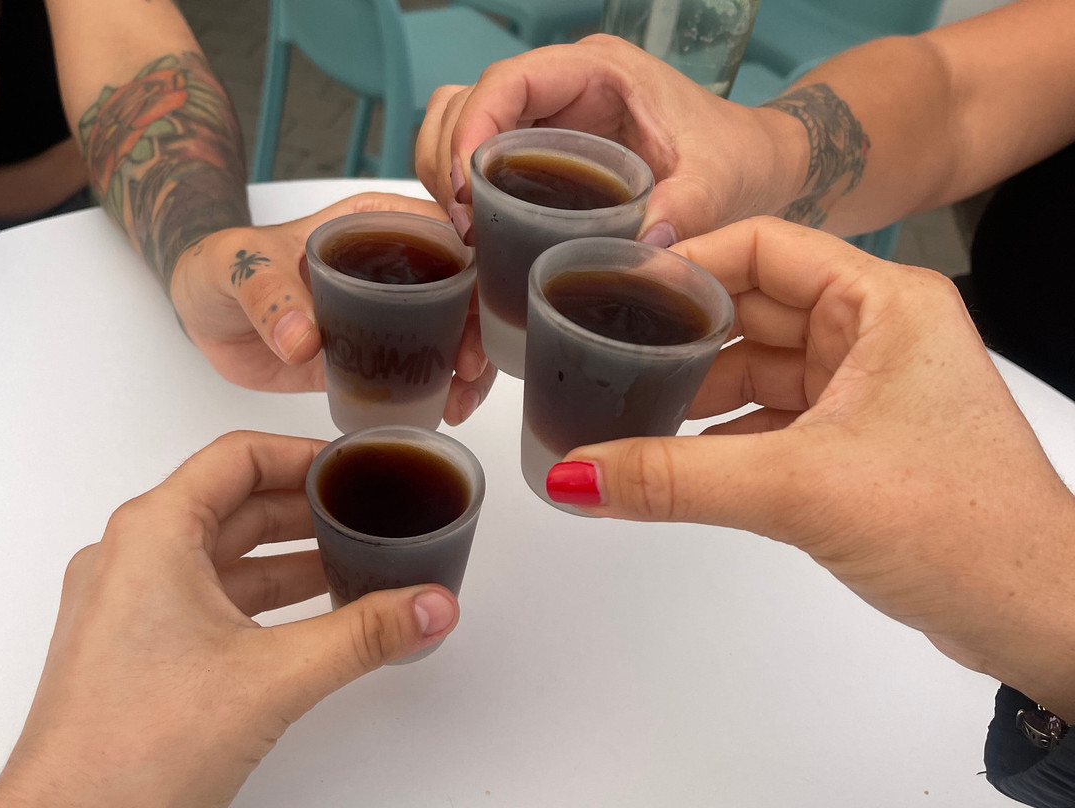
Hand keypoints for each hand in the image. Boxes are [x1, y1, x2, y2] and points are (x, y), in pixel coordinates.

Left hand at [0, 432, 459, 807]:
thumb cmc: (133, 749)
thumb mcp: (274, 677)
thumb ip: (365, 635)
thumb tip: (430, 606)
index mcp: (153, 535)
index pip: (237, 458)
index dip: (302, 455)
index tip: (351, 466)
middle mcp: (132, 557)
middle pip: (233, 502)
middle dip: (305, 508)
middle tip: (364, 511)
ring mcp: (129, 603)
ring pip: (223, 553)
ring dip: (287, 554)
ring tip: (351, 558)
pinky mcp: (136, 644)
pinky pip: (209, 595)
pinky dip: (262, 594)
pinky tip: (309, 613)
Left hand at [170, 192, 495, 424]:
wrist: (207, 313)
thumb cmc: (225, 266)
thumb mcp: (241, 266)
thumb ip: (269, 294)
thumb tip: (302, 341)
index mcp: (377, 223)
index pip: (447, 238)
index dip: (473, 274)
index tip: (469, 316)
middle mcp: (396, 265)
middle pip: (464, 291)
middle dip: (480, 331)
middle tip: (470, 372)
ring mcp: (393, 312)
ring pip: (454, 334)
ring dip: (470, 368)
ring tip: (462, 401)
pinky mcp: (379, 354)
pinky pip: (423, 370)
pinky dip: (443, 390)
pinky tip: (445, 410)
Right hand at [414, 35, 805, 247]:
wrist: (753, 166)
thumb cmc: (736, 157)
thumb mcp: (718, 183)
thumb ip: (685, 210)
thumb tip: (638, 249)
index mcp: (598, 72)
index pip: (509, 81)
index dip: (473, 128)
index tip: (467, 190)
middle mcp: (562, 87)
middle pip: (466, 103)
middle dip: (450, 163)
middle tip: (465, 228)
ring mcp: (548, 118)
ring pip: (460, 127)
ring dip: (449, 177)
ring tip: (467, 234)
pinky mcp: (544, 151)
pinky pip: (482, 160)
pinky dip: (467, 193)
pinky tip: (480, 236)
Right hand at [543, 217, 1074, 718]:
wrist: (1035, 617)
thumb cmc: (960, 526)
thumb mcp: (799, 488)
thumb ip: (676, 479)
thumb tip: (573, 476)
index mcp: (882, 302)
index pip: (764, 248)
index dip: (688, 264)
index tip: (616, 287)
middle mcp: (877, 333)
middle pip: (754, 310)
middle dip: (683, 335)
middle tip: (605, 352)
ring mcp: (868, 389)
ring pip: (760, 370)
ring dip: (699, 393)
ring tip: (628, 408)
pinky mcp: (858, 443)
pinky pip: (772, 421)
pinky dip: (724, 438)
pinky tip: (675, 459)